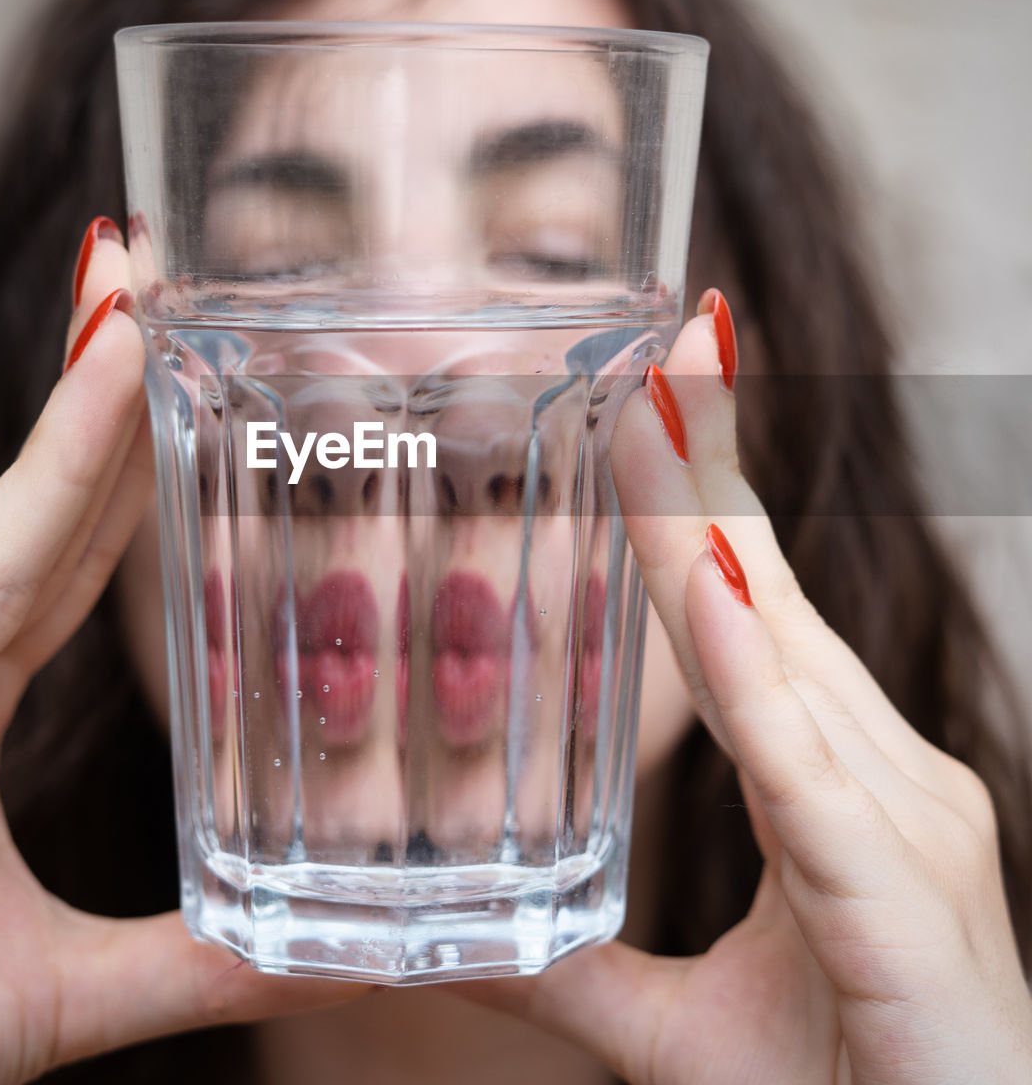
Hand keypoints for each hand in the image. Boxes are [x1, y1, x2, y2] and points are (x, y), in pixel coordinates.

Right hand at [0, 218, 361, 1084]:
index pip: (76, 553)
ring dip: (39, 450)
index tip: (177, 346)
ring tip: (110, 330)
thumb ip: (194, 958)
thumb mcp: (70, 991)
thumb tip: (326, 950)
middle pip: (35, 519)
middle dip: (94, 388)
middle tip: (150, 261)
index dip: (128, 450)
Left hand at [463, 290, 1031, 1082]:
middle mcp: (876, 772)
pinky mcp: (899, 899)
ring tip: (655, 408)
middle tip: (665, 336)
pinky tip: (707, 587)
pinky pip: (805, 770)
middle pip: (768, 591)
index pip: (753, 610)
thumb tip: (452, 943)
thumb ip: (568, 970)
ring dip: (713, 525)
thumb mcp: (675, 1034)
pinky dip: (754, 676)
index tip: (656, 399)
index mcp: (830, 780)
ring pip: (783, 651)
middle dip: (712, 462)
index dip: (703, 504)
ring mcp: (899, 822)